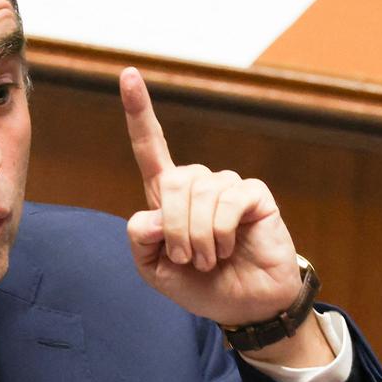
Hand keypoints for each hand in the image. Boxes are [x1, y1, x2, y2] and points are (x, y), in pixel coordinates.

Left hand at [122, 69, 333, 364]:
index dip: (138, 113)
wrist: (244, 307)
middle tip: (189, 259)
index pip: (150, 147)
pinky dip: (221, 231)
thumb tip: (152, 212)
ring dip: (198, 237)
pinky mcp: (254, 196)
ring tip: (211, 259)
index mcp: (168, 198)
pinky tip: (229, 248)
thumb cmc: (201, 286)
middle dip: (174, 228)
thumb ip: (141, 240)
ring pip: (198, 192)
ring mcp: (227, 188)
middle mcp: (198, 184)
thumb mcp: (155, 270)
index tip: (128, 74)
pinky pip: (228, 200)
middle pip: (172, 181)